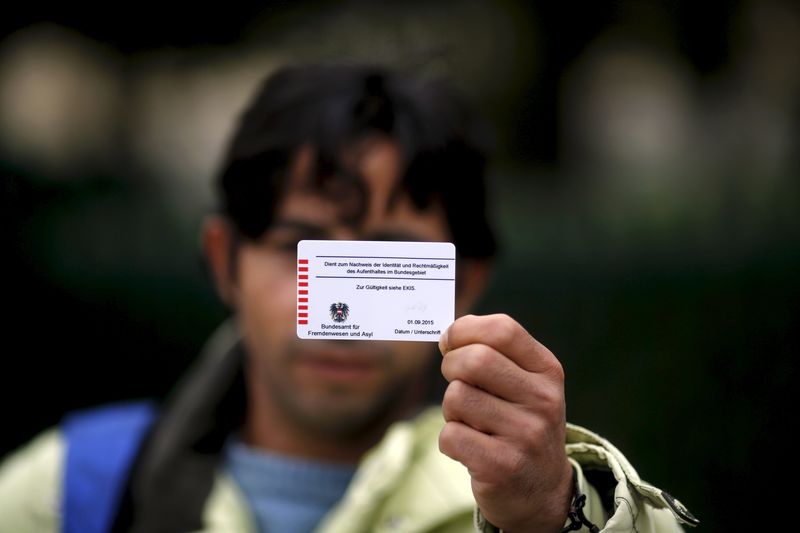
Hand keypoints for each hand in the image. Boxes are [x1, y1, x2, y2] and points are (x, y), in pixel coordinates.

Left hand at [438, 314, 573, 532]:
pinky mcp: (503, 466)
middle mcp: (543, 400)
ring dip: (451, 409)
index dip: (464, 330)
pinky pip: (450, 435)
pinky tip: (470, 448)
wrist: (542, 491)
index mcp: (547, 371)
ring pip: (456, 397)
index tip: (450, 342)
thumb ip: (494, 354)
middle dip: (450, 366)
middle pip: (474, 360)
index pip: (502, 330)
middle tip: (455, 381)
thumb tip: (449, 333)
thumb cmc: (520, 424)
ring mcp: (525, 435)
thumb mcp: (524, 385)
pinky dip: (449, 440)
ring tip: (471, 422)